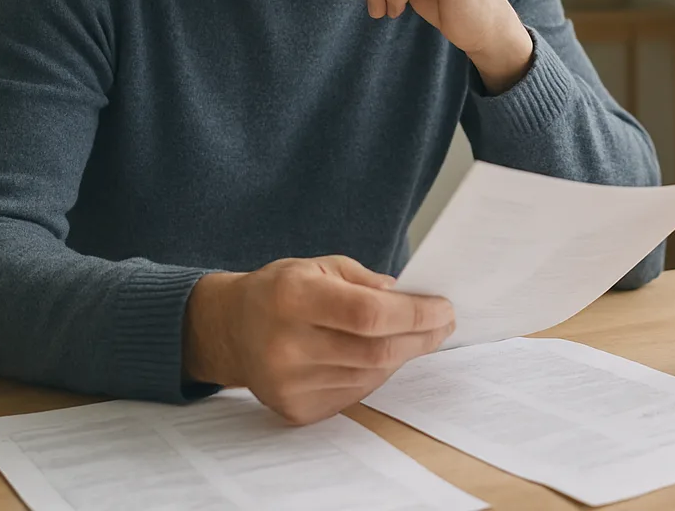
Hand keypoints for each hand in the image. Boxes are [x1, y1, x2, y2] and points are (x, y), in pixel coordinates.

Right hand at [182, 254, 454, 425]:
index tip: (444, 308)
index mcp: (294, 297)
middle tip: (443, 324)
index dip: (415, 314)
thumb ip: (365, 280)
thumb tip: (411, 299)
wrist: (230, 330)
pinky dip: (376, 374)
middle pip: (376, 350)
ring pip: (371, 375)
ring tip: (413, 336)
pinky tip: (377, 356)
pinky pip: (355, 394)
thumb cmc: (281, 291)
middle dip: (421, 337)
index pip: (368, 314)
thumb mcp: (318, 265)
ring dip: (401, 355)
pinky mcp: (295, 409)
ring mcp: (289, 384)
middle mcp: (287, 345)